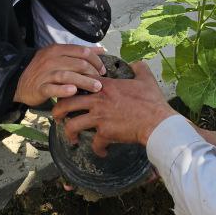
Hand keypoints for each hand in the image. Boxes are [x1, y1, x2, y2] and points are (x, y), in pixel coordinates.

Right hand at [15, 44, 105, 105]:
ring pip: (68, 76)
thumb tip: (101, 50)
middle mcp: (51, 59)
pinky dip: (64, 90)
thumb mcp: (59, 56)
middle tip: (100, 82)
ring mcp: (45, 73)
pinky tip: (74, 91)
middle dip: (93, 73)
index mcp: (57, 49)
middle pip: (78, 64)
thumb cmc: (44, 69)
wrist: (19, 81)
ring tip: (96, 88)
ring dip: (85, 82)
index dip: (96, 61)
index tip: (102, 70)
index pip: (82, 51)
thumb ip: (79, 53)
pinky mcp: (40, 87)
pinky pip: (53, 88)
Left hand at [52, 62, 176, 155]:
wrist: (157, 121)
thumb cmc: (152, 101)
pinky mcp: (105, 133)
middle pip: (67, 103)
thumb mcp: (146, 79)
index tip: (67, 94)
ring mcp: (100, 117)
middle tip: (58, 116)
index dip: (69, 87)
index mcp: (104, 86)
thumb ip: (139, 68)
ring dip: (69, 133)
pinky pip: (94, 143)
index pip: (78, 82)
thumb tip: (137, 63)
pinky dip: (97, 149)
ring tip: (71, 138)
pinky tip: (101, 151)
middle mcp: (98, 100)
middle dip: (58, 110)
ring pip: (72, 125)